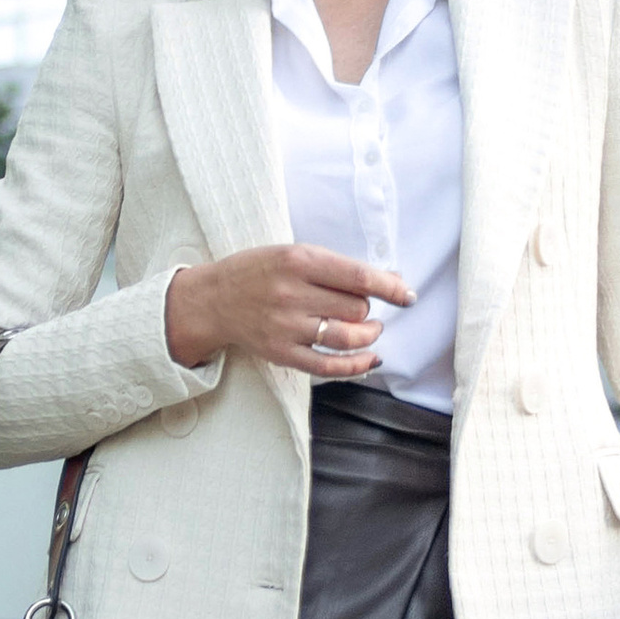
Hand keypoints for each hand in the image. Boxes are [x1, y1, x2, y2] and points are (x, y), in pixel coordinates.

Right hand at [165, 245, 413, 376]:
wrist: (212, 300)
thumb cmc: (257, 272)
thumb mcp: (292, 253)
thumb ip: (335, 267)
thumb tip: (387, 280)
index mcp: (298, 260)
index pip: (357, 276)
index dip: (389, 288)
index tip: (407, 295)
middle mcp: (292, 293)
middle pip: (356, 308)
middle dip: (367, 308)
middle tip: (361, 306)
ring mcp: (287, 326)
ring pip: (348, 337)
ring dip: (368, 335)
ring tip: (369, 329)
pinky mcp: (282, 352)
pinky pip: (328, 365)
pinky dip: (356, 365)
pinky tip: (369, 359)